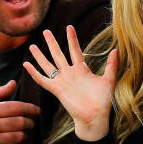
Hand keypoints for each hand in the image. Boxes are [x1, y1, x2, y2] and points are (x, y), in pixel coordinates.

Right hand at [24, 26, 117, 141]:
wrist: (95, 116)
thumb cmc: (103, 100)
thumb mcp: (109, 79)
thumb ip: (112, 65)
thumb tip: (116, 50)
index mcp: (82, 70)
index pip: (75, 50)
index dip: (72, 39)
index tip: (69, 27)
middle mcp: (70, 73)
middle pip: (58, 54)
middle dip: (52, 43)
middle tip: (46, 31)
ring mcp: (62, 81)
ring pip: (48, 65)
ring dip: (40, 56)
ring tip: (32, 45)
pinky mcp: (56, 90)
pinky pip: (42, 80)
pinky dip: (34, 73)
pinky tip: (26, 65)